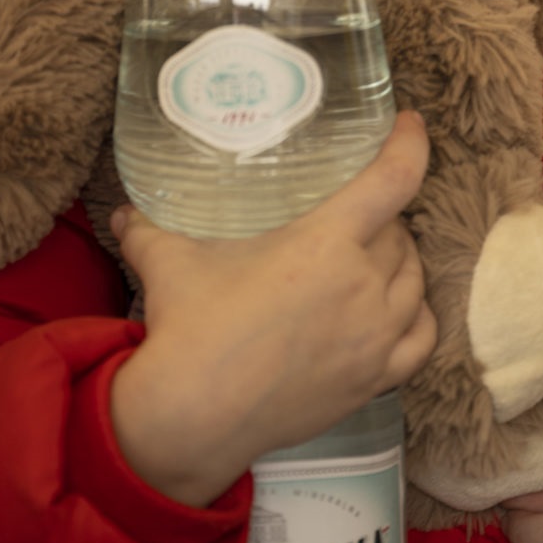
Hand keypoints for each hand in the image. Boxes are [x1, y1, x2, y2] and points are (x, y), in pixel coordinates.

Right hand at [108, 111, 435, 506]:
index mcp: (325, 242)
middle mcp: (362, 285)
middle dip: (383, 216)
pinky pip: (420, 339)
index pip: (392, 179)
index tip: (409, 125)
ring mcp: (374, 337)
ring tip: (373, 257)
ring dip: (401, 261)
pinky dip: (417, 317)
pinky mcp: (373, 379)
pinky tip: (400, 310)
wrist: (195, 416)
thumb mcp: (168, 262)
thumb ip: (148, 228)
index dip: (410, 144)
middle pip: (399, 233)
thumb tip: (122, 214)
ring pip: (414, 281)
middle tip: (353, 214)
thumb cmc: (188, 329)